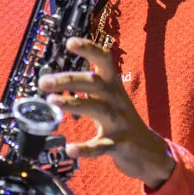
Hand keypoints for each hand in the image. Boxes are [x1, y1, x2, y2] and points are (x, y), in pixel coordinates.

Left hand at [38, 37, 175, 188]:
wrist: (149, 151)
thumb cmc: (122, 122)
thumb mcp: (111, 99)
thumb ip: (90, 88)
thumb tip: (57, 79)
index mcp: (114, 86)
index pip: (104, 61)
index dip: (89, 49)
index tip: (70, 42)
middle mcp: (116, 100)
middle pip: (95, 83)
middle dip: (69, 80)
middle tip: (44, 82)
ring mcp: (119, 122)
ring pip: (97, 109)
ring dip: (74, 103)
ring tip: (52, 101)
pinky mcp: (119, 145)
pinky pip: (101, 147)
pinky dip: (86, 149)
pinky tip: (70, 149)